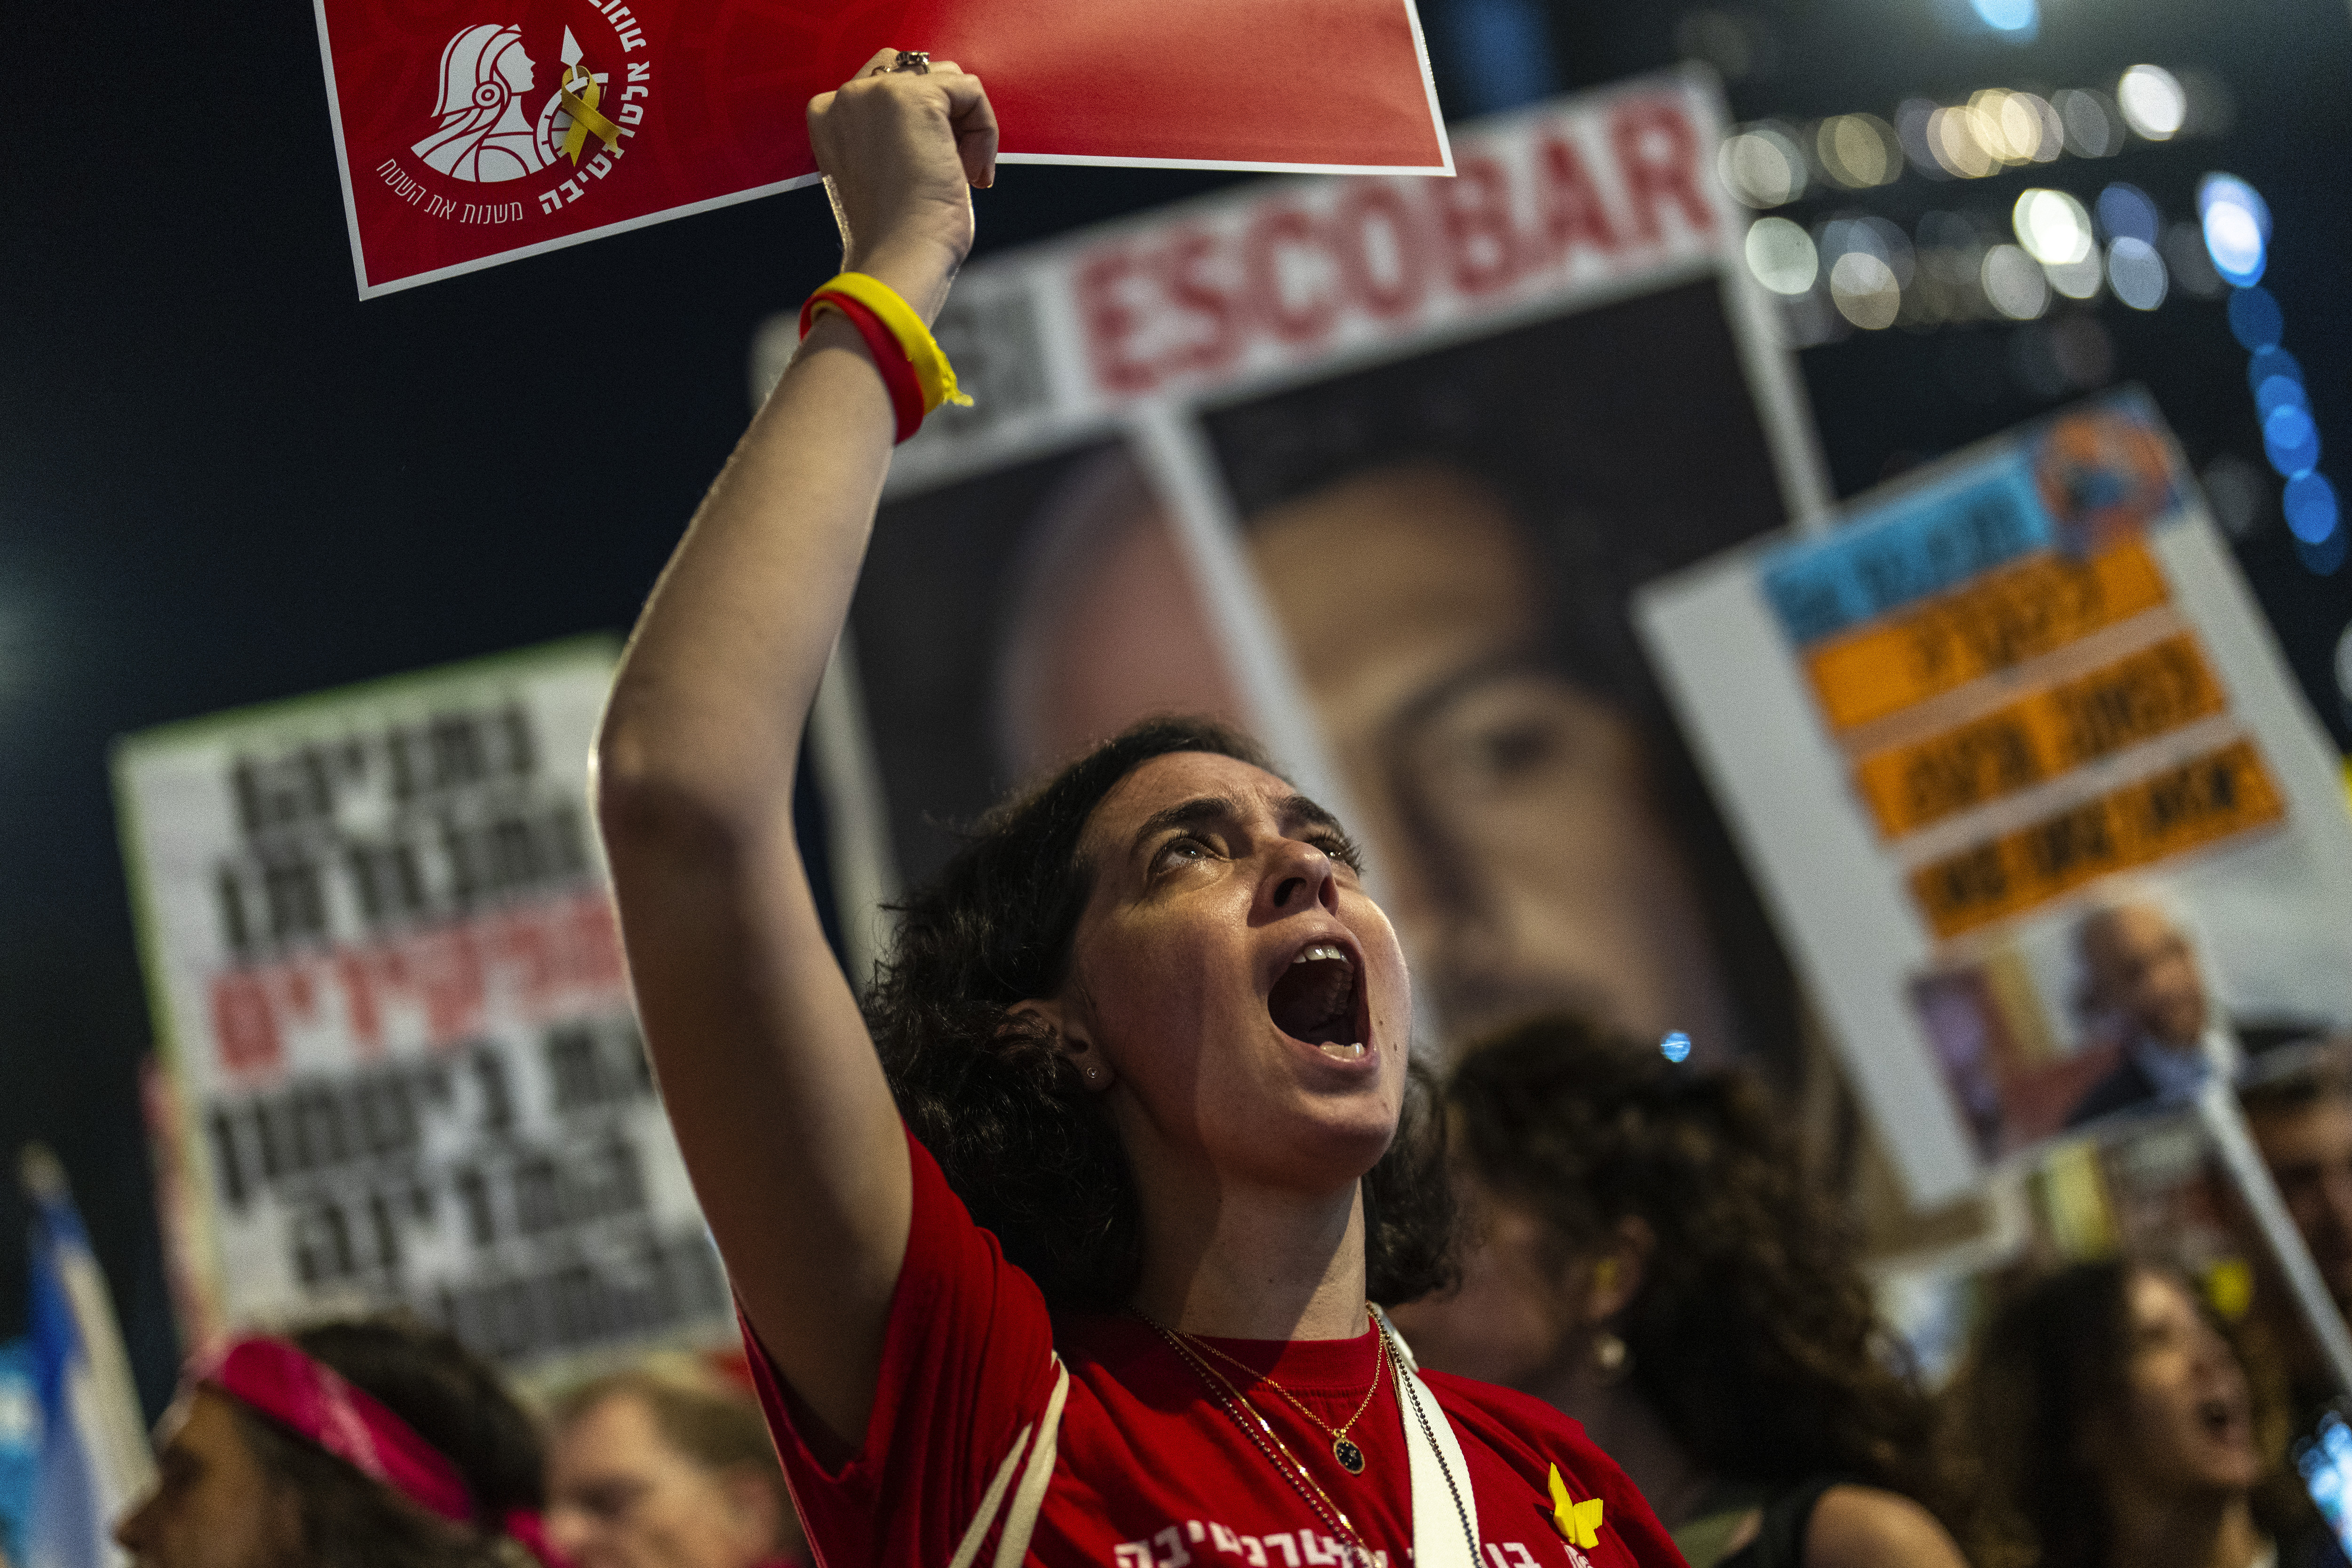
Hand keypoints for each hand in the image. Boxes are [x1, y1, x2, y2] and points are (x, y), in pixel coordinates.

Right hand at [808, 52, 998, 320]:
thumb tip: (943, 115)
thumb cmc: (897, 235)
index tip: (928, 172)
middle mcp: (843, 97)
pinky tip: (973, 173)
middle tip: (951, 168)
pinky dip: (985, 130)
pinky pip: (971, 91)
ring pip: (947, 79)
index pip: (887, 88)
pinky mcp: (913, 96)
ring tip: (962, 173)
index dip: (923, 125)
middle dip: (945, 115)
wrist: (898, 259)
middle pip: (916, 73)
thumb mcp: (884, 171)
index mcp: (827, 117)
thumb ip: (894, 132)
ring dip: (966, 126)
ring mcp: (875, 92)